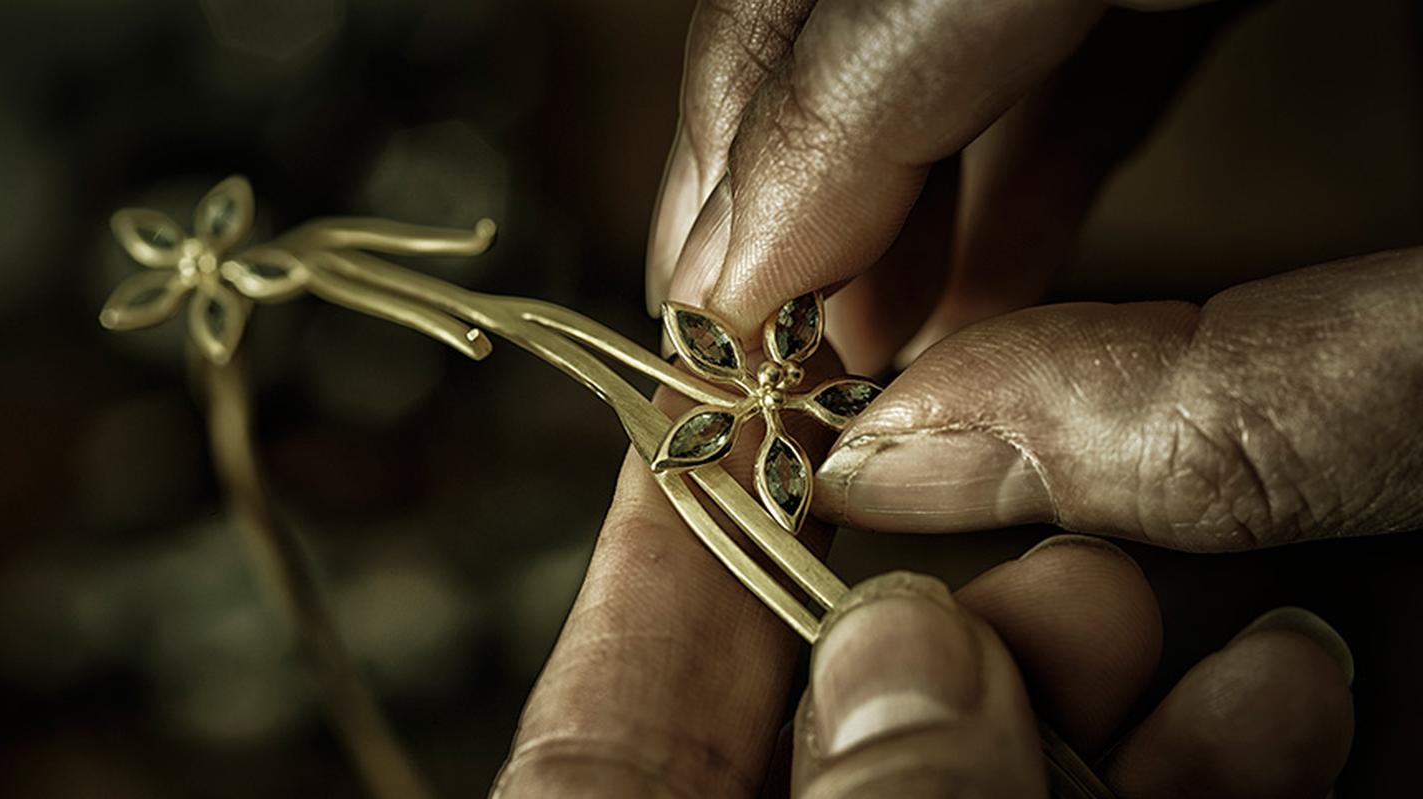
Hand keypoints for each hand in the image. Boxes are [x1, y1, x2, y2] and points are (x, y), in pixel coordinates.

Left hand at [492, 386, 1354, 796]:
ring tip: (1146, 598)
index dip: (672, 556)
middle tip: (1016, 525)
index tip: (725, 416)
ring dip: (1095, 683)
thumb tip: (900, 658)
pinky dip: (1200, 780)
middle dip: (935, 611)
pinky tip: (1277, 699)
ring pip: (1001, 779)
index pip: (615, 720)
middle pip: (835, 726)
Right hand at [644, 0, 1421, 549]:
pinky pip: (1064, 27)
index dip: (784, 158)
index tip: (719, 319)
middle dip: (772, 148)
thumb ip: (1242, 405)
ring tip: (849, 331)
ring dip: (872, 166)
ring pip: (937, 2)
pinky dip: (1000, 151)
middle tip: (734, 323)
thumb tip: (943, 459)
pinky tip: (977, 275)